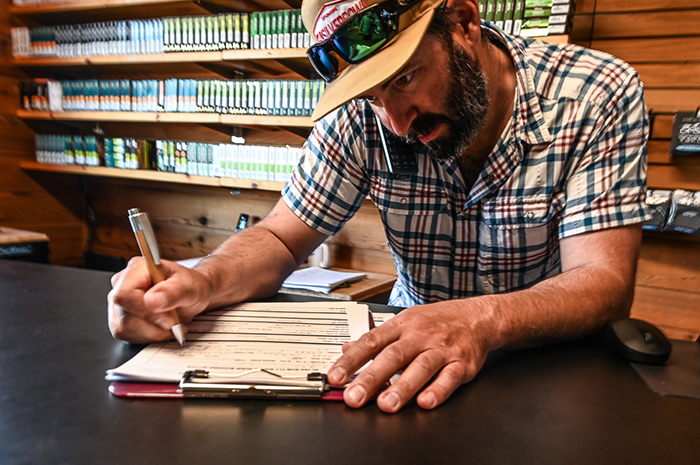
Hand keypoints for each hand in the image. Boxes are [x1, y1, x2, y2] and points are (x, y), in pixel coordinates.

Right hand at [108, 257, 210, 343]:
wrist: (191, 295)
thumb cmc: (189, 286)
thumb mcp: (189, 287)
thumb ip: (172, 292)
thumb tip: (151, 301)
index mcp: (138, 268)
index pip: (125, 294)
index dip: (145, 311)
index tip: (169, 319)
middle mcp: (122, 283)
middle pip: (125, 315)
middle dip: (153, 324)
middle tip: (174, 322)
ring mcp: (119, 302)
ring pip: (124, 328)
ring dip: (153, 332)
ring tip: (171, 324)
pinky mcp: (120, 318)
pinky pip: (126, 335)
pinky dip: (147, 336)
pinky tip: (160, 328)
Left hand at [327, 300, 496, 412]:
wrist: (478, 316)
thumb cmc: (437, 321)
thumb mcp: (404, 322)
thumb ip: (376, 338)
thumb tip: (346, 349)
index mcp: (401, 325)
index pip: (371, 342)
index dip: (351, 361)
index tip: (335, 378)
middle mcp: (420, 336)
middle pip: (392, 357)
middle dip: (371, 379)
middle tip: (354, 397)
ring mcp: (442, 349)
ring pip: (420, 368)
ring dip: (403, 388)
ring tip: (386, 405)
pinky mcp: (462, 363)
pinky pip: (449, 378)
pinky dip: (438, 390)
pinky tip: (425, 402)